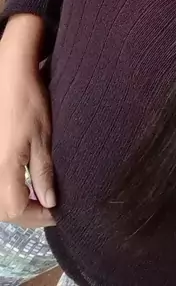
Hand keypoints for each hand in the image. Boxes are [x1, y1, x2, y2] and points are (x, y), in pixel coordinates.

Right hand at [0, 15, 55, 227]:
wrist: (11, 73)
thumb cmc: (30, 102)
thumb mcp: (43, 138)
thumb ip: (44, 173)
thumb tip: (49, 203)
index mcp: (3, 169)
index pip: (15, 209)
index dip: (36, 216)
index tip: (56, 213)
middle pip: (3, 208)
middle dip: (25, 212)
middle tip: (47, 208)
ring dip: (15, 201)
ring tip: (37, 195)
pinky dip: (8, 188)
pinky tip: (23, 181)